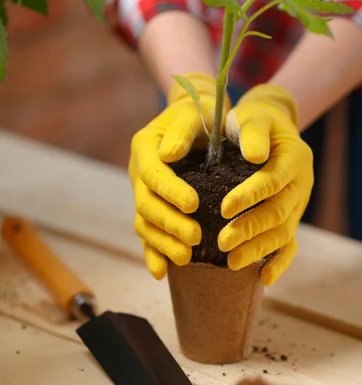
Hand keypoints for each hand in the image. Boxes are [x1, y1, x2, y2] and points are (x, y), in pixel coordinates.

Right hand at [129, 73, 228, 279]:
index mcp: (145, 147)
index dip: (170, 191)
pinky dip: (152, 254)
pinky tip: (161, 272)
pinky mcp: (151, 210)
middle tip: (196, 237)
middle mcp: (138, 172)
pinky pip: (146, 235)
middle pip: (146, 204)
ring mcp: (142, 193)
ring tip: (186, 258)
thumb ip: (183, 129)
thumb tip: (170, 153)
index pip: (153, 173)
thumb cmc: (200, 114)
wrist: (197, 121)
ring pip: (144, 224)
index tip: (194, 204)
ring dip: (162, 243)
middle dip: (170, 223)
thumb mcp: (195, 112)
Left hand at [218, 84, 313, 285]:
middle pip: (279, 212)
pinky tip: (264, 279)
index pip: (273, 180)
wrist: (270, 129)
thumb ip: (252, 131)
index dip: (250, 196)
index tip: (223, 208)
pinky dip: (279, 263)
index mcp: (295, 157)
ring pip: (283, 233)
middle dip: (250, 229)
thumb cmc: (254, 122)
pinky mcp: (292, 219)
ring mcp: (299, 205)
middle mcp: (302, 183)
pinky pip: (290, 245)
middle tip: (222, 242)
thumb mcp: (252, 116)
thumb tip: (255, 155)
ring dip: (258, 249)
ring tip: (231, 262)